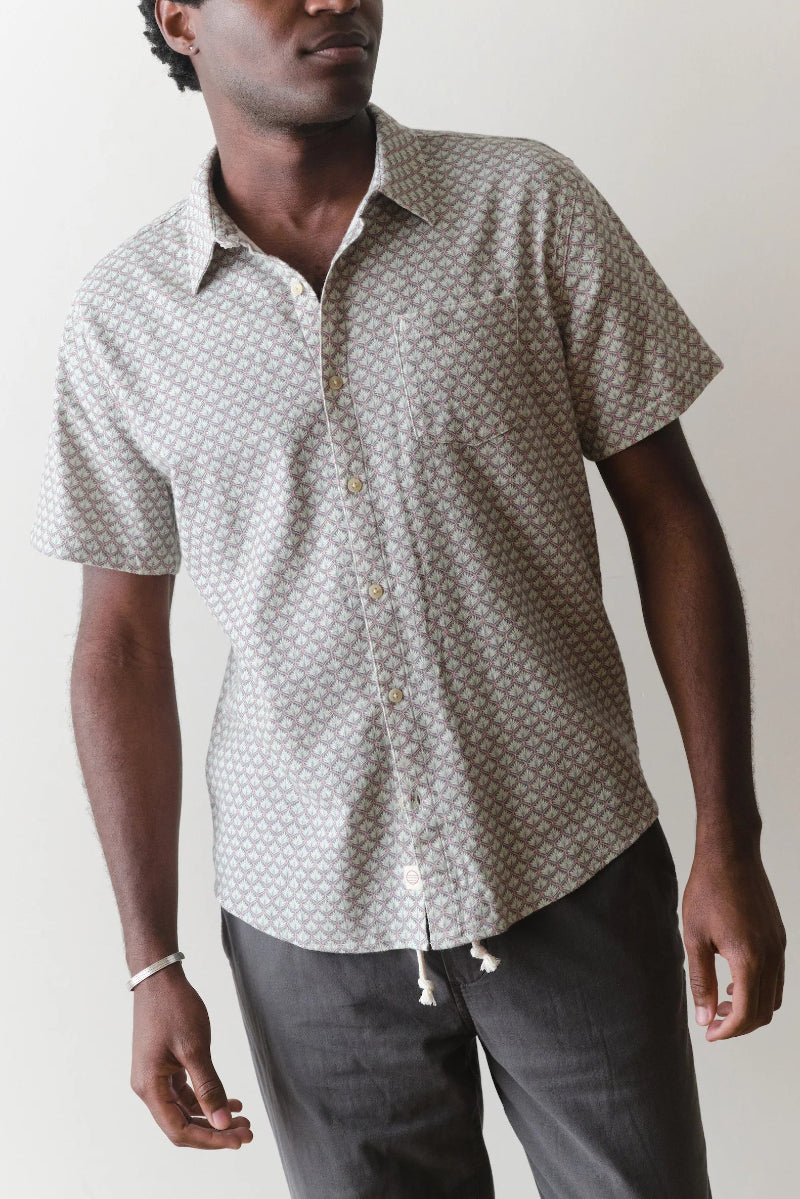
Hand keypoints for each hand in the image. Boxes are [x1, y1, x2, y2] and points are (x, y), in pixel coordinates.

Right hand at [130, 965, 253, 1148]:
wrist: (159, 978)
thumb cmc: (173, 1008)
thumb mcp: (195, 1049)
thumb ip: (209, 1087)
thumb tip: (222, 1122)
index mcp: (150, 1087)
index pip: (180, 1130)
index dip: (210, 1139)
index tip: (238, 1140)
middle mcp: (149, 1088)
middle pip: (183, 1124)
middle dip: (215, 1131)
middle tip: (246, 1132)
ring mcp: (155, 1078)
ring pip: (186, 1111)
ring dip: (213, 1117)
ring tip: (242, 1119)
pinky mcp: (164, 1068)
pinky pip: (185, 1094)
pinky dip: (207, 1099)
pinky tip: (229, 1101)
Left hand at [682, 834, 785, 1040]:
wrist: (730, 854)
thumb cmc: (707, 891)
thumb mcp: (694, 938)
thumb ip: (701, 981)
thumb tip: (704, 1017)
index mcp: (749, 959)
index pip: (746, 1014)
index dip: (728, 1031)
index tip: (709, 1034)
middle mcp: (771, 956)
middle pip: (764, 1011)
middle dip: (739, 1024)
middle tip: (712, 1021)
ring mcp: (779, 946)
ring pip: (774, 996)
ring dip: (751, 1008)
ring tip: (721, 1001)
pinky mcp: (779, 936)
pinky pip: (776, 976)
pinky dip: (759, 988)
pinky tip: (734, 980)